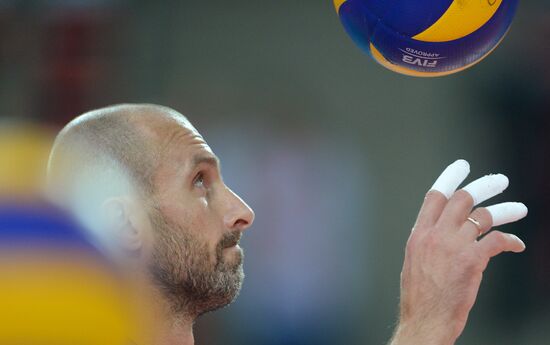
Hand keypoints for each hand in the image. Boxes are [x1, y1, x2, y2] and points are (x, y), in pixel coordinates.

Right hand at [390, 160, 526, 344]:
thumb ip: (429, 242)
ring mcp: (453, 246)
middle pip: (462, 198)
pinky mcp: (472, 260)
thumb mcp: (415, 261)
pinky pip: (497, 241)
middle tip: (499, 181)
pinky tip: (517, 245)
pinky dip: (511, 241)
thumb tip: (444, 231)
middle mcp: (435, 235)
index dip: (450, 178)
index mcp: (418, 234)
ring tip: (520, 208)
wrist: (424, 320)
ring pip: (484, 215)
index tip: (462, 166)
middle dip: (484, 186)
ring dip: (506, 210)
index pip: (435, 196)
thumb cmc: (420, 297)